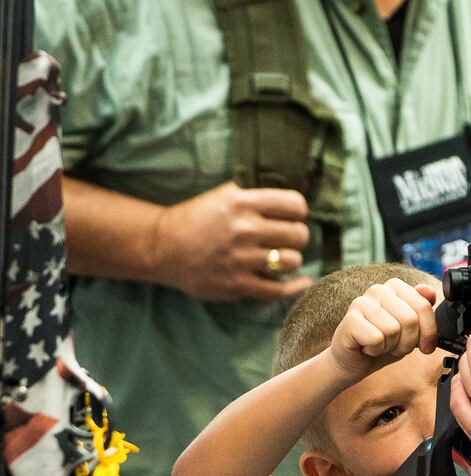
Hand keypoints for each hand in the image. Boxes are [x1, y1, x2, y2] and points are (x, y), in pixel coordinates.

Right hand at [152, 181, 311, 300]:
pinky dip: (295, 286)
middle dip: (297, 236)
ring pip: (292, 260)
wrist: (162, 246)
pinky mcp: (235, 284)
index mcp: (243, 203)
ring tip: (282, 257)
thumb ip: (259, 194)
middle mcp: (244, 229)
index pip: (295, 205)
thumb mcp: (226, 195)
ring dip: (291, 259)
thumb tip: (303, 185)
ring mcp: (240, 259)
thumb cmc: (198, 217)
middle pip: (298, 234)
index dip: (298, 211)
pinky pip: (278, 290)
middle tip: (287, 238)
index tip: (293, 216)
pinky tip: (301, 281)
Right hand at [328, 279, 437, 382]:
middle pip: (410, 319)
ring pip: (393, 330)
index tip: (424, 346)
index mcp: (396, 287)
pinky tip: (367, 347)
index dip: (428, 333)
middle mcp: (379, 290)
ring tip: (380, 345)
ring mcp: (362, 302)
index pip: (424, 306)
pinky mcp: (350, 319)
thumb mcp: (413, 328)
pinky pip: (376, 339)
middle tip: (395, 346)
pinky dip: (376, 350)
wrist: (354, 362)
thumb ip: (423, 309)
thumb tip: (429, 291)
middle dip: (408, 342)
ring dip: (390, 347)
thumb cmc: (384, 343)